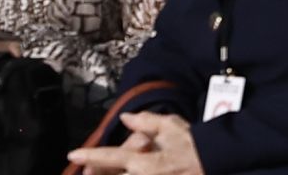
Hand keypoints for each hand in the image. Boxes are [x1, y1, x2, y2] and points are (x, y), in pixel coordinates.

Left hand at [67, 112, 201, 174]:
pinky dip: (126, 174)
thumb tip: (126, 118)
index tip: (73, 154)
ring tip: (99, 169)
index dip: (90, 156)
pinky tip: (126, 171)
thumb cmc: (194, 145)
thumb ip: (146, 122)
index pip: (111, 157)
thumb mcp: (172, 127)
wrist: (214, 162)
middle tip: (87, 169)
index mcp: (144, 162)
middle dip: (95, 173)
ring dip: (109, 173)